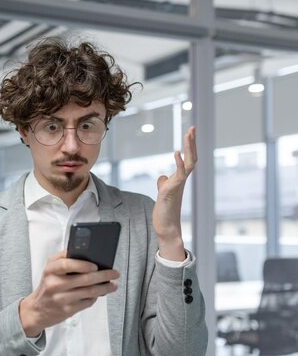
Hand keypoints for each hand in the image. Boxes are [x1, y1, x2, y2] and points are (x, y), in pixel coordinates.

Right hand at [19, 251, 119, 336]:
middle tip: (114, 273)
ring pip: (89, 292)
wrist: (37, 310)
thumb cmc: (47, 286)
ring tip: (113, 285)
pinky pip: (87, 302)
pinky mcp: (67, 310)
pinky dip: (96, 297)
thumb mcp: (50, 269)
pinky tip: (100, 294)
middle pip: (84, 279)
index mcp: (50, 270)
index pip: (66, 263)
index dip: (83, 264)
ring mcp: (60, 298)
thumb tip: (88, 255)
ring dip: (105, 288)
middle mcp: (54, 283)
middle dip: (103, 275)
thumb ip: (64, 259)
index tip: (96, 265)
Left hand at [152, 126, 196, 260]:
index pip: (187, 158)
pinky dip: (179, 163)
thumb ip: (164, 183)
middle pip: (191, 157)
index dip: (189, 146)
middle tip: (192, 127)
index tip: (190, 132)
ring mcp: (178, 185)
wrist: (166, 228)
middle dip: (191, 142)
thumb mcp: (163, 193)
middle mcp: (181, 181)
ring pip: (189, 164)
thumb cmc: (165, 211)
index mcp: (179, 179)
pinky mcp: (171, 191)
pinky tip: (177, 152)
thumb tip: (162, 176)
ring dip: (189, 148)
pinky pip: (178, 175)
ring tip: (188, 134)